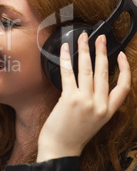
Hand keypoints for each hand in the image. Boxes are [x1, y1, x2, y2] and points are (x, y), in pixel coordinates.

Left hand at [37, 32, 130, 161]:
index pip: (123, 87)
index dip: (124, 70)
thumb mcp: (94, 120)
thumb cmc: (73, 134)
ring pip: (87, 69)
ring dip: (85, 50)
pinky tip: (65, 48)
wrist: (60, 148)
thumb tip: (90, 83)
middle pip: (104, 72)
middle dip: (102, 51)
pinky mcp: (69, 98)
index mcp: (108, 111)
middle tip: (101, 38)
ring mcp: (85, 101)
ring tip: (83, 38)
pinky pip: (69, 73)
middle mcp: (100, 105)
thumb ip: (96, 102)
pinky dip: (66, 58)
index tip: (121, 56)